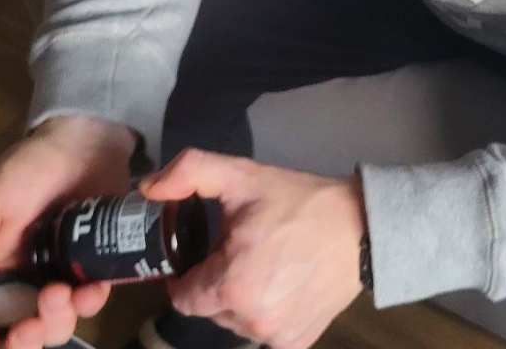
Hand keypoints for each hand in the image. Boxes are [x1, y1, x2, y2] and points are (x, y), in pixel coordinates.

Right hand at [0, 115, 136, 348]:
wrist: (86, 140)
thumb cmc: (30, 167)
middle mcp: (23, 282)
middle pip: (15, 334)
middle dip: (20, 341)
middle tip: (27, 328)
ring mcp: (60, 277)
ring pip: (53, 325)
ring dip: (54, 323)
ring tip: (59, 294)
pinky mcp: (94, 267)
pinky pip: (90, 301)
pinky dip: (89, 303)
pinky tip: (90, 289)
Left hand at [140, 150, 365, 348]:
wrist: (359, 227)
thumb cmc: (297, 201)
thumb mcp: (241, 176)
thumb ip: (189, 173)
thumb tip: (147, 189)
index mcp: (232, 283)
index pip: (183, 297)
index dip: (187, 272)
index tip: (202, 253)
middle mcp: (250, 320)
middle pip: (209, 308)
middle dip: (215, 281)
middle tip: (240, 249)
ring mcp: (275, 337)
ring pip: (234, 322)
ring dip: (239, 298)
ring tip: (264, 264)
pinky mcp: (295, 345)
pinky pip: (262, 332)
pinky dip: (264, 312)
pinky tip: (282, 284)